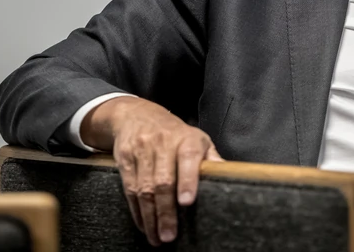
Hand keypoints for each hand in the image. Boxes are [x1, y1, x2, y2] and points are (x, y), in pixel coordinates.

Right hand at [82, 97, 222, 245]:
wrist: (137, 115)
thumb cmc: (175, 133)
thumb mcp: (198, 139)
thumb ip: (211, 158)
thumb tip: (229, 174)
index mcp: (186, 139)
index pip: (188, 158)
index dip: (187, 180)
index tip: (187, 201)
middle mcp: (163, 143)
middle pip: (163, 181)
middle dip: (166, 212)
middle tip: (169, 235)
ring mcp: (142, 150)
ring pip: (144, 189)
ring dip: (150, 217)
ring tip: (157, 237)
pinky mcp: (124, 159)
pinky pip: (129, 189)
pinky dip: (136, 211)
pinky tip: (144, 224)